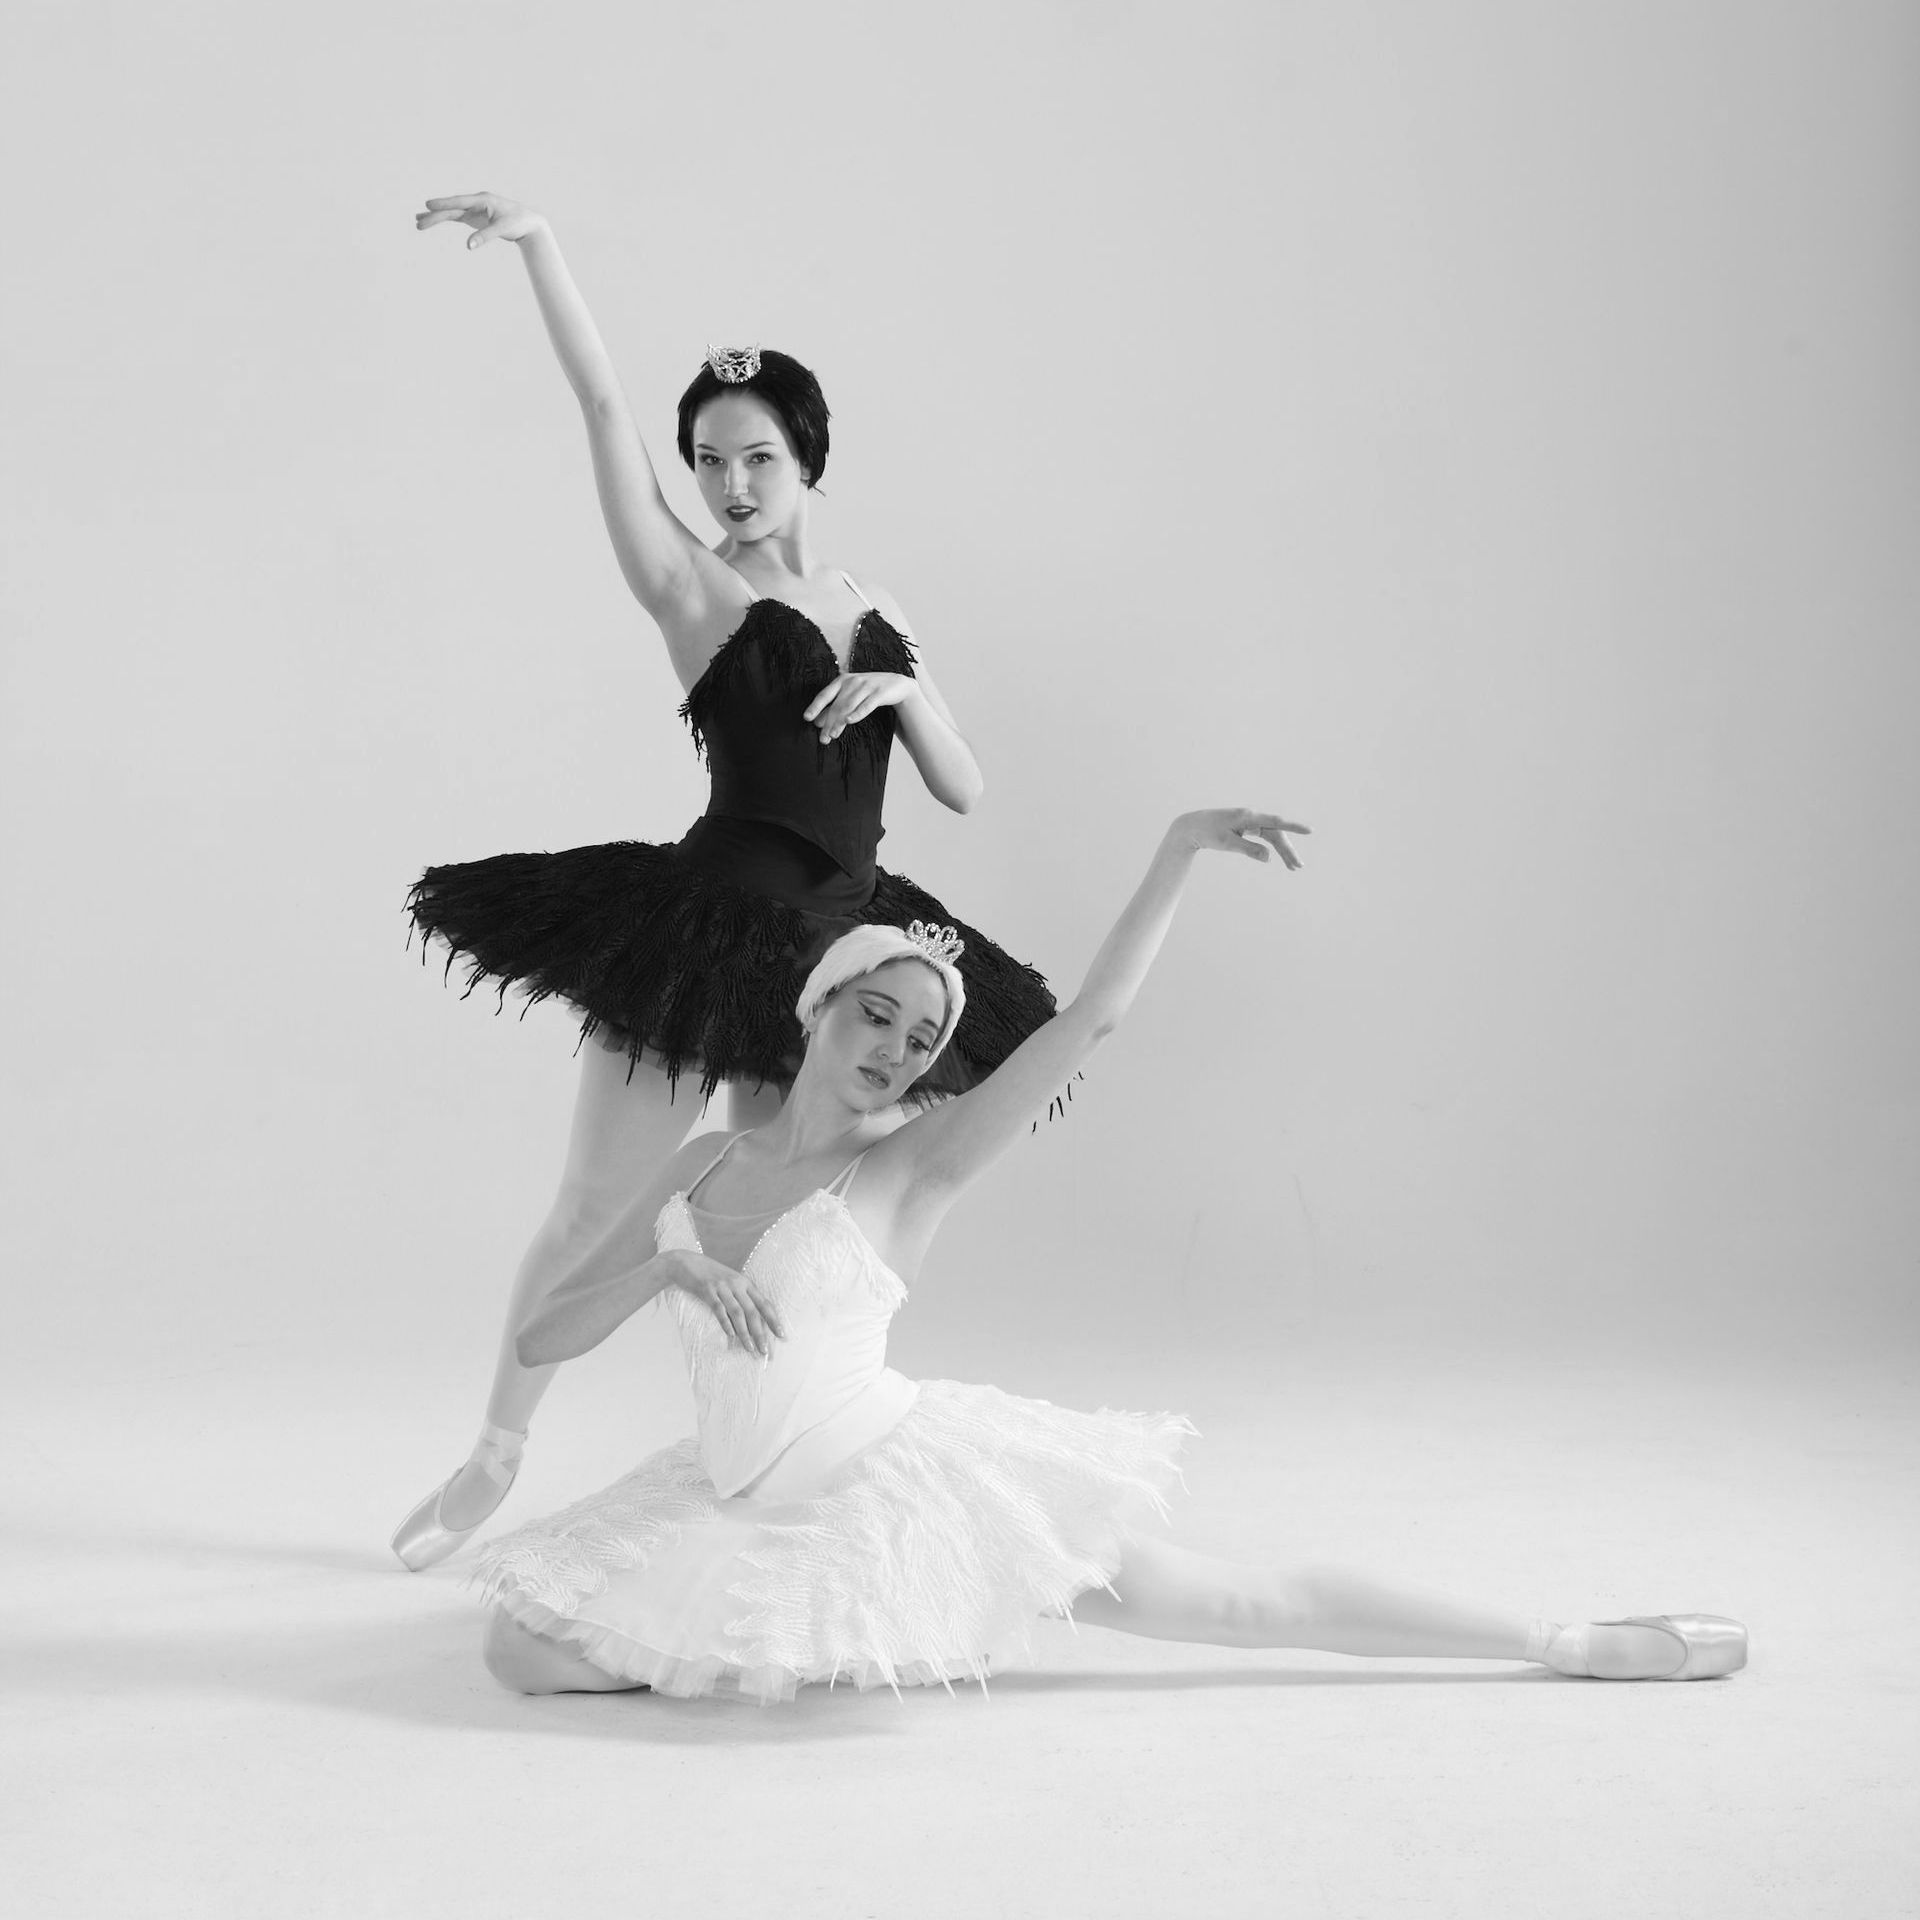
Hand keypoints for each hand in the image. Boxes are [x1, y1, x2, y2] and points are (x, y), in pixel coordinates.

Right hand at [415, 191, 548, 249]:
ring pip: (450, 213)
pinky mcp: (473, 217)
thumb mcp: (503, 229)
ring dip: (434, 218)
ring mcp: (472, 209)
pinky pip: (454, 218)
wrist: (527, 222)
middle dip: (434, 216)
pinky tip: (429, 220)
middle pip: (451, 209)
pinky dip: (442, 219)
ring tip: (417, 222)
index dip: (444, 203)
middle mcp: (475, 203)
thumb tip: (469, 246)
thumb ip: (485, 236)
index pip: (460, 202)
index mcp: (483, 200)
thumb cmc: (517, 222)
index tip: (428, 204)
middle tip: (418, 223)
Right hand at [669, 1252, 786, 1357]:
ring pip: (738, 1312)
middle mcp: (737, 1284)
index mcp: (745, 1283)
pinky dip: (726, 1323)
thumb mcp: (729, 1282)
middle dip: (760, 1332)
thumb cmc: (709, 1275)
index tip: (781, 1335)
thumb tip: (749, 1322)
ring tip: (750, 1348)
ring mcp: (722, 1287)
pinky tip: (731, 1335)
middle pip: (753, 1311)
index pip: (764, 1303)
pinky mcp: (707, 1291)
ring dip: (745, 1332)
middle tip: (765, 1350)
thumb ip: (740, 1297)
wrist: (685, 1262)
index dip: (773, 1319)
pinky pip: (719, 1309)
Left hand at [802, 672, 914, 743]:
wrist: (897, 684)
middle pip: (837, 704)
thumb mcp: (850, 696)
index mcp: (842, 680)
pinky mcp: (879, 693)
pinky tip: (849, 721)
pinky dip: (857, 713)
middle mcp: (852, 681)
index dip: (815, 706)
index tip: (807, 718)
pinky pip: (866, 705)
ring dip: (840, 722)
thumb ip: (835, 706)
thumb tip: (817, 722)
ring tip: (833, 735)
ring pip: (849, 706)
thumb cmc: (869, 691)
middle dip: (829, 722)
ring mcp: (867, 686)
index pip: (825, 694)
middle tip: (823, 738)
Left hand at [1173, 807, 1310, 869]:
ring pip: (1272, 836)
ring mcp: (1250, 822)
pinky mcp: (1246, 827)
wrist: (1191, 826)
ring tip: (1293, 868)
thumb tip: (1269, 858)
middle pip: (1276, 833)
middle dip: (1288, 850)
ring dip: (1282, 851)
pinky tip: (1278, 858)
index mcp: (1248, 817)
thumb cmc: (1207, 833)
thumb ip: (1249, 849)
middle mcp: (1252, 817)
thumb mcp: (1227, 843)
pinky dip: (1271, 848)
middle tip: (1298, 867)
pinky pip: (1264, 837)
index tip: (1309, 830)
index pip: (1276, 822)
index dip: (1294, 827)